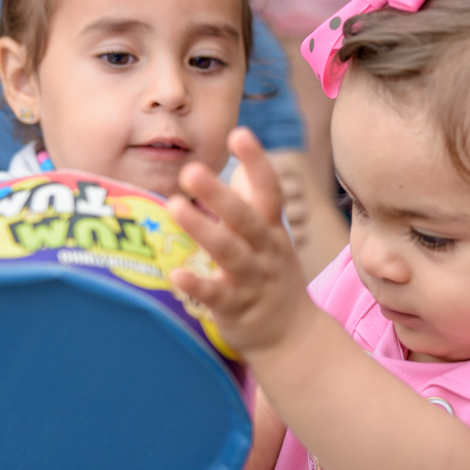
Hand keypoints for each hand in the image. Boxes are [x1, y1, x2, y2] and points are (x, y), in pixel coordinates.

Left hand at [168, 128, 316, 356]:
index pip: (268, 190)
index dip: (256, 161)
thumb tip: (241, 157)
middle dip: (220, 194)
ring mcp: (252, 280)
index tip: (239, 133)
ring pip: (230, 253)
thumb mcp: (271, 236)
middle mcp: (265, 251)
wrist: (293, 337)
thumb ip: (255, 199)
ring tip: (176, 207)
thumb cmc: (272, 276)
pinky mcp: (236, 308)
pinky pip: (216, 296)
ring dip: (204, 230)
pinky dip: (198, 285)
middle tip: (191, 170)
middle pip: (246, 219)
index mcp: (271, 229)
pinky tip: (177, 274)